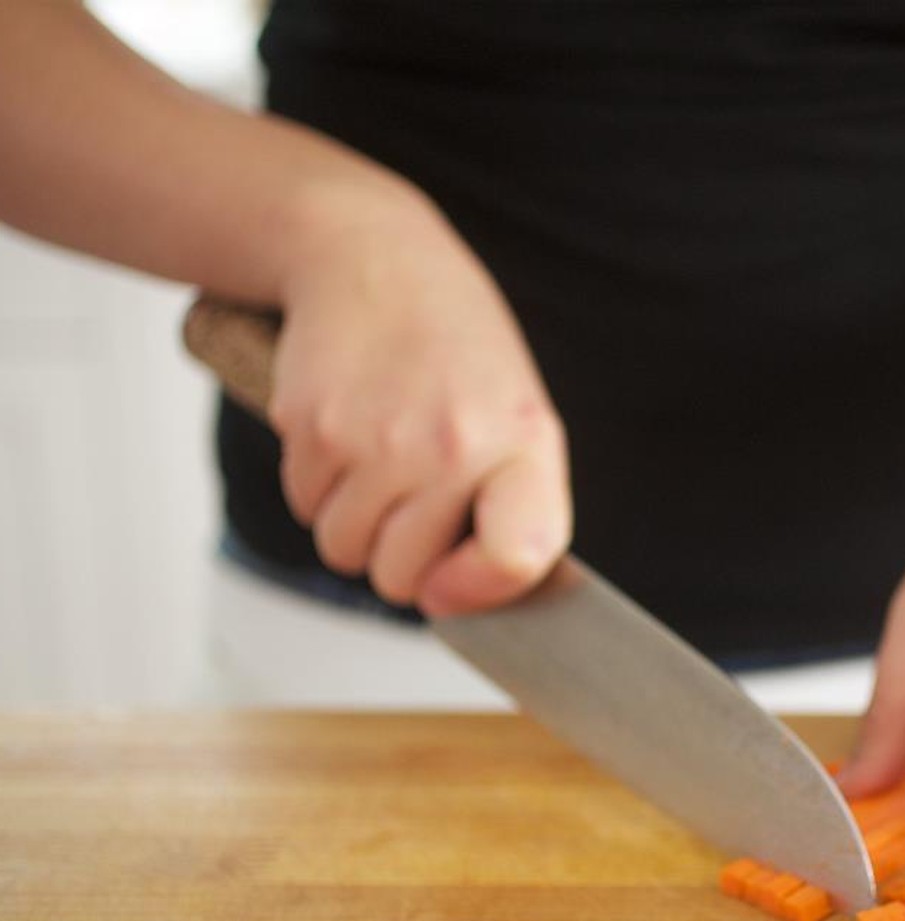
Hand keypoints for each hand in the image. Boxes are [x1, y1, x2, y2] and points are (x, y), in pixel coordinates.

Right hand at [266, 195, 570, 615]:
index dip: (479, 592)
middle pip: (401, 577)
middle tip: (411, 500)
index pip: (514, 558)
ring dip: (354, 523)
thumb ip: (515, 509)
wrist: (373, 257)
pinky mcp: (312, 427)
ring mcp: (378, 440)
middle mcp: (454, 446)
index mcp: (524, 443)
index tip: (454, 585)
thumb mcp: (520, 417)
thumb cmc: (457, 348)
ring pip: (344, 551)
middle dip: (399, 557)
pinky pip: (304, 507)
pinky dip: (318, 485)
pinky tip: (347, 431)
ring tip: (381, 459)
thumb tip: (469, 603)